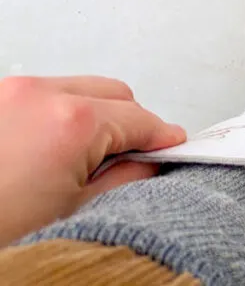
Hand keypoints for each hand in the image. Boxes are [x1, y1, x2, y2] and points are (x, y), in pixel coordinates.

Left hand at [0, 76, 185, 245]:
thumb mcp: (77, 212)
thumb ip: (128, 178)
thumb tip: (147, 163)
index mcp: (72, 121)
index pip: (142, 117)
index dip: (162, 138)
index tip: (169, 149)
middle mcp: (38, 94)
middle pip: (113, 93)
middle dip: (127, 122)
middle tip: (126, 161)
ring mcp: (7, 92)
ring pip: (75, 90)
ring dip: (89, 117)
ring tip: (76, 162)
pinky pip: (39, 96)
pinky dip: (53, 116)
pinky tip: (45, 153)